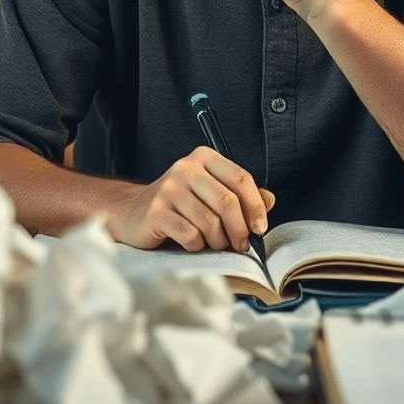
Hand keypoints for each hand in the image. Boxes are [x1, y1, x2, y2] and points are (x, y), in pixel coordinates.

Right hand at [105, 145, 275, 251]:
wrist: (133, 213)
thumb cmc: (180, 205)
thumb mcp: (211, 193)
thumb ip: (240, 195)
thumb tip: (270, 201)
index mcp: (203, 158)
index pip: (241, 178)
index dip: (256, 206)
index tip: (260, 228)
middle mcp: (186, 168)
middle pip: (228, 201)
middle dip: (240, 229)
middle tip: (241, 245)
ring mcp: (169, 189)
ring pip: (210, 222)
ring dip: (218, 241)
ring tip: (215, 244)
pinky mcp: (156, 211)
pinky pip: (190, 235)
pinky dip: (197, 245)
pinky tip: (193, 243)